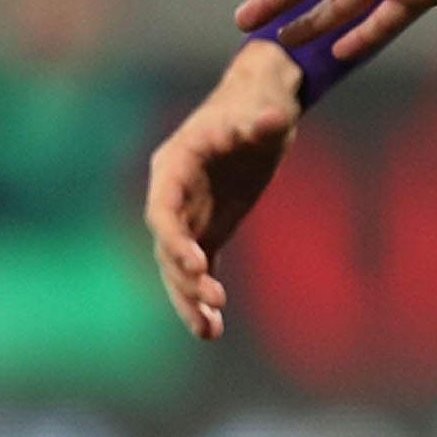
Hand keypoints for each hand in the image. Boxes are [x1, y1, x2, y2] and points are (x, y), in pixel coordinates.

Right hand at [145, 39, 302, 339]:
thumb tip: (273, 119)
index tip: (195, 263)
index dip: (174, 238)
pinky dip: (204, 296)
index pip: (162, 210)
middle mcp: (173, 195)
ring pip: (179, 267)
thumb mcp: (263, 110)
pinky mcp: (209, 228)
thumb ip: (263, 121)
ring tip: (209, 332)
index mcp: (174, 166)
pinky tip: (213, 329)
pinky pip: (202, 268)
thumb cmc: (257, 103)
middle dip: (185, 277)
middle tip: (213, 302)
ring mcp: (189, 215)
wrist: (262, 105)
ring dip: (189, 299)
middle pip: (167, 246)